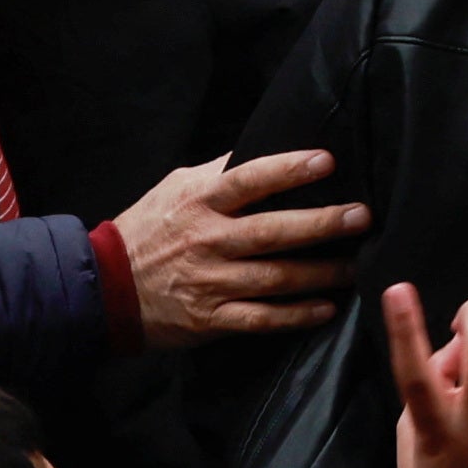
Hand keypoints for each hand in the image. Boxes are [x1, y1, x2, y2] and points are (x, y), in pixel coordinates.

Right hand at [108, 150, 368, 341]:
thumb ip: (219, 172)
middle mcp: (209, 241)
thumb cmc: (148, 228)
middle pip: (273, 232)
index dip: (289, 170)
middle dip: (322, 224)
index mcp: (200, 202)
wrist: (105, 287)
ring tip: (355, 265)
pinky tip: (325, 308)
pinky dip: (296, 315)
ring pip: (275, 278)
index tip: (327, 162)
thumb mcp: (176, 187)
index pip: (250, 180)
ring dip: (320, 273)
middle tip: (361, 216)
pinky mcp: (211, 319)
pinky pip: (261, 319)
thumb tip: (263, 148)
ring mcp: (211, 282)